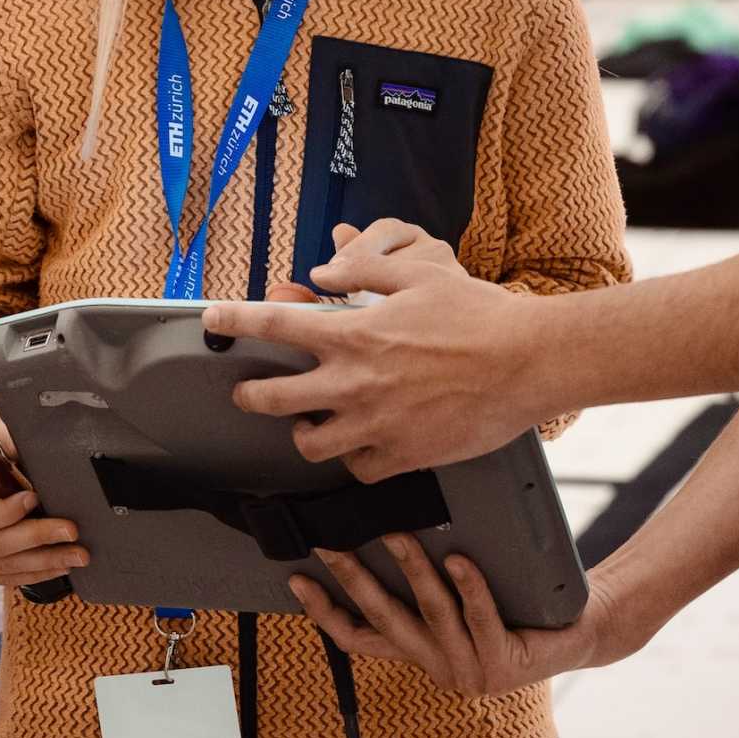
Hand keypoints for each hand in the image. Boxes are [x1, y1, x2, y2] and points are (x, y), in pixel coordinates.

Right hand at [0, 409, 86, 588]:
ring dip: (45, 561)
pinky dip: (36, 573)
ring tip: (78, 554)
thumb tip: (23, 444)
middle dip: (36, 538)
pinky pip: (6, 578)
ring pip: (4, 567)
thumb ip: (1, 435)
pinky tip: (61, 566)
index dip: (3, 513)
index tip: (33, 497)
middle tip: (71, 531)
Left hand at [203, 221, 553, 482]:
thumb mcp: (419, 273)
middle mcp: (354, 382)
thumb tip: (324, 270)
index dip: (234, 320)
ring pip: (309, 443)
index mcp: (354, 333)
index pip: (274, 324)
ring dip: (302, 432)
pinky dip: (352, 458)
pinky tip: (360, 445)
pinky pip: (357, 467)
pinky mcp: (402, 455)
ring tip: (309, 422)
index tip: (213, 320)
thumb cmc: (477, 314)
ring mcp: (375, 424)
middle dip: (250, 394)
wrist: (525, 362)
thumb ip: (363, 270)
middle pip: (272, 398)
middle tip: (249, 392)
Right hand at [290, 535, 640, 696]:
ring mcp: (470, 670)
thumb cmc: (517, 602)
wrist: (579, 630)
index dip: (322, 611)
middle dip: (353, 578)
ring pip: (431, 614)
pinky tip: (460, 559)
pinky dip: (469, 587)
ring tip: (398, 533)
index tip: (295, 577)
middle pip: (383, 621)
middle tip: (331, 542)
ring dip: (411, 571)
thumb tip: (380, 521)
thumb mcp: (459, 591)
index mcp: (420, 653)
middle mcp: (438, 667)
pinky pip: (480, 618)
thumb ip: (423, 577)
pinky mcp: (504, 664)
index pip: (356, 638)